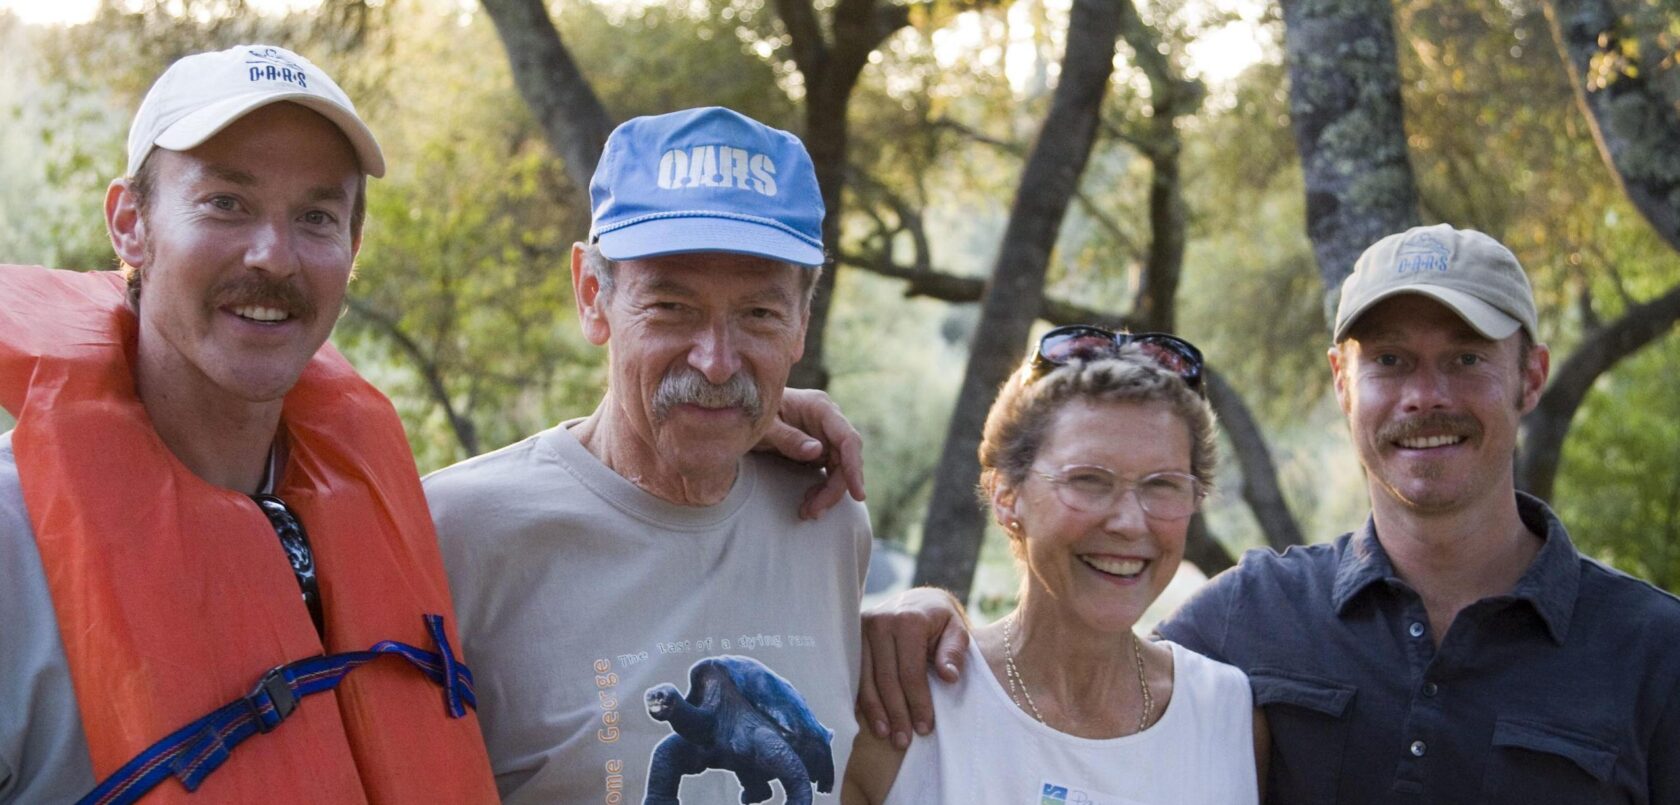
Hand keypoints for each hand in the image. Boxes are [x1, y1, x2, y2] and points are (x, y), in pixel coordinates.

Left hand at [757, 388, 865, 518]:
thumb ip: (787, 437)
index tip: (858, 495)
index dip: (854, 467)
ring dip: (828, 493)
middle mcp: (829, 421)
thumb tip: (817, 451)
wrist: (741, 412)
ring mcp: (825, 435)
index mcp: (820, 407)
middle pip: (846, 459)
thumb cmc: (750, 413)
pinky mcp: (820, 449)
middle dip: (834, 489)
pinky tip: (808, 502)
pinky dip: (822, 490)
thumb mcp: (764, 426)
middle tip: (814, 512)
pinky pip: (829, 473)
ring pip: (840, 469)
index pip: (847, 439)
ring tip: (808, 511)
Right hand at [858, 587, 968, 749]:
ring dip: (877, 712)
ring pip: (867, 680)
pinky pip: (854, 674)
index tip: (925, 727)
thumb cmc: (940, 620)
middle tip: (904, 740)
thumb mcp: (956, 630)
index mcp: (908, 620)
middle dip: (897, 713)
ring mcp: (861, 630)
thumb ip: (954, 652)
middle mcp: (880, 623)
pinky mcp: (852, 638)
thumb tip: (949, 677)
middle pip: (886, 679)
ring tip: (887, 735)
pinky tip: (869, 719)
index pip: (910, 672)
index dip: (918, 703)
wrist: (917, 600)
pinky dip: (862, 699)